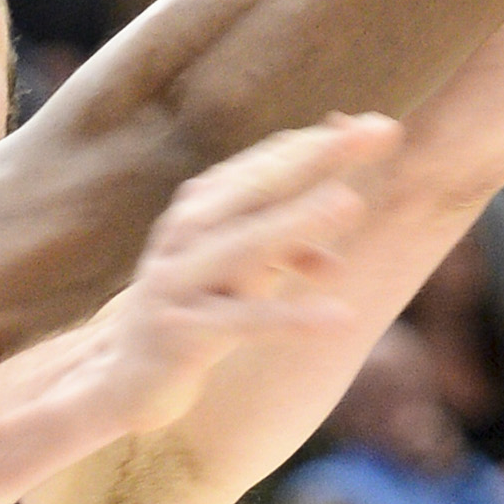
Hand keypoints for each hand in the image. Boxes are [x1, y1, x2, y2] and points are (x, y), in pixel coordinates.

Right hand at [78, 113, 396, 433]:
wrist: (124, 376)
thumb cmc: (196, 308)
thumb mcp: (244, 267)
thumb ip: (290, 233)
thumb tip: (346, 199)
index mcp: (202, 210)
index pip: (266, 164)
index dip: (320, 144)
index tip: (378, 127)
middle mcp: (186, 234)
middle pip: (257, 187)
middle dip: (316, 159)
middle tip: (375, 134)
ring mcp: (179, 281)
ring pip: (244, 246)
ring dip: (297, 223)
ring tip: (350, 203)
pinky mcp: (183, 333)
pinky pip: (245, 322)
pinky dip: (292, 318)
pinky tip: (340, 317)